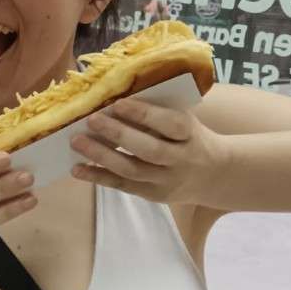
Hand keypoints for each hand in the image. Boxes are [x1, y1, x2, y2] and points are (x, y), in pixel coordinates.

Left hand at [69, 98, 229, 204]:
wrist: (214, 173)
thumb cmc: (189, 136)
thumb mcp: (184, 119)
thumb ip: (159, 109)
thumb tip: (115, 94)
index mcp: (190, 134)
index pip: (170, 123)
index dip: (144, 114)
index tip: (118, 103)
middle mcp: (181, 159)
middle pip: (149, 149)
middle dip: (118, 134)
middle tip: (91, 119)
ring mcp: (167, 180)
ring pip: (132, 170)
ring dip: (101, 156)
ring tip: (77, 141)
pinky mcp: (153, 195)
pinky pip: (123, 186)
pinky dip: (98, 177)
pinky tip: (77, 168)